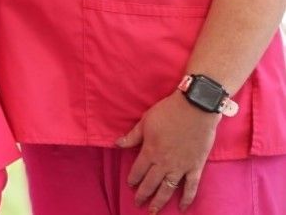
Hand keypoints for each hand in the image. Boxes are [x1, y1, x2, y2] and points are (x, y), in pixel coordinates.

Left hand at [117, 92, 220, 212]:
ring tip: (153, 211)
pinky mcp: (196, 167)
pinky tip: (183, 207)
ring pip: (168, 189)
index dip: (133, 179)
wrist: (196, 109)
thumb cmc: (168, 112)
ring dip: (160, 201)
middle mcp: (164, 163)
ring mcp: (181, 167)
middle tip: (138, 204)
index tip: (130, 185)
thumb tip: (117, 144)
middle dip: (143, 194)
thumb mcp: (145, 121)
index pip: (138, 170)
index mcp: (150, 151)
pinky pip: (191, 187)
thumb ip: (132, 136)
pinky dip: (187, 198)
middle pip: (151, 183)